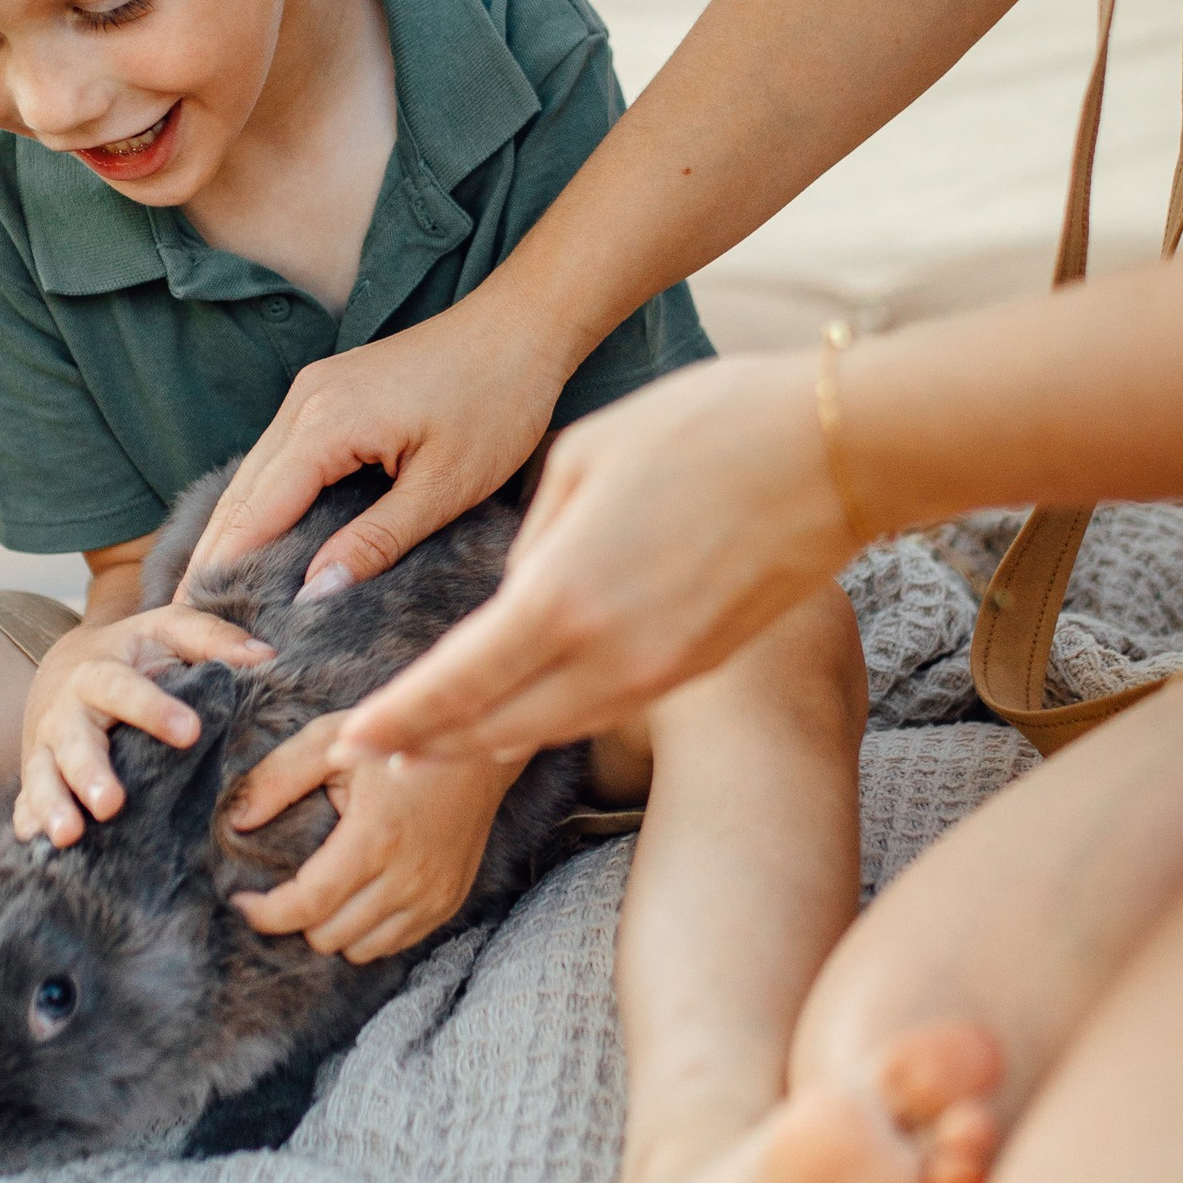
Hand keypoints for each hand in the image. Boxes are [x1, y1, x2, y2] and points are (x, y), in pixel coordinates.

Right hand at [15, 606, 271, 845]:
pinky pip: (24, 804)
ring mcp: (45, 748)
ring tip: (68, 835)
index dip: (154, 710)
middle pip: (74, 742)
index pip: (124, 690)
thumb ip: (212, 637)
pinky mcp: (36, 777)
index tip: (191, 732)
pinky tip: (36, 846)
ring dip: (53, 806)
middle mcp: (66, 712)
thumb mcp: (167, 631)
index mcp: (99, 673)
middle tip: (111, 804)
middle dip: (90, 773)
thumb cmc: (132, 653)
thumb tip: (265, 657)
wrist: (65, 666)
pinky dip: (27, 823)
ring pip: (42, 777)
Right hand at [189, 289, 568, 595]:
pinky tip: (256, 540)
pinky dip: (260, 503)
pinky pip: (277, 457)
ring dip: (232, 532)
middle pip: (240, 495)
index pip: (256, 513)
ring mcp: (310, 392)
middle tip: (187, 623)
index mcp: (326, 424)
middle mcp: (303, 402)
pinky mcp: (326, 392)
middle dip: (213, 559)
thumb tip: (312, 595)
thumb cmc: (496, 403)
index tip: (200, 625)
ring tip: (211, 595)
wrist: (519, 327)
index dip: (226, 572)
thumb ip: (375, 542)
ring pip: (253, 475)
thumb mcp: (443, 487)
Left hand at [223, 715, 518, 963]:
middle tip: (284, 887)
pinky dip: (366, 931)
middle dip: (296, 917)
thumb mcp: (334, 741)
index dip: (266, 913)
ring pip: (360, 949)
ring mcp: (433, 896)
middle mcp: (408, 877)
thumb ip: (278, 777)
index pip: (309, 904)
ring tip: (323, 892)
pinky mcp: (449, 903)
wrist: (481, 749)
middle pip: (328, 935)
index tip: (241, 900)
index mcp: (375, 837)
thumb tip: (236, 820)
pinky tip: (357, 897)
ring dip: (332, 928)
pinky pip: (394, 944)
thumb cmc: (400, 741)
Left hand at [333, 356, 854, 768]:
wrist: (833, 456)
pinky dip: (542, 720)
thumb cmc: (704, 429)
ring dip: (481, 740)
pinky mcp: (693, 668)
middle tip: (370, 753)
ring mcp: (656, 671)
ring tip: (428, 744)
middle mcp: (607, 655)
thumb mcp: (582, 460)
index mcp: (564, 597)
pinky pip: (595, 710)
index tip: (350, 737)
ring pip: (545, 729)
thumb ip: (531, 542)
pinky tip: (514, 715)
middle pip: (491, 727)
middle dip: (425, 744)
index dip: (397, 719)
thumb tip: (512, 594)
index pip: (455, 684)